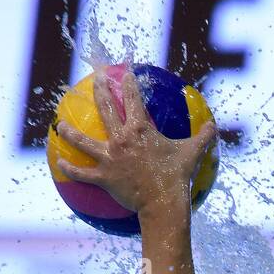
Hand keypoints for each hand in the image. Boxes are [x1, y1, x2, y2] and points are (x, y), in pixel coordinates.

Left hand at [54, 67, 216, 216]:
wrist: (163, 203)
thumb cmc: (178, 177)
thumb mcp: (193, 153)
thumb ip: (203, 137)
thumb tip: (214, 127)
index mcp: (141, 129)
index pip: (132, 97)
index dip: (128, 81)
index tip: (125, 70)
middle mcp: (121, 138)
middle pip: (105, 108)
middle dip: (99, 89)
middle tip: (95, 78)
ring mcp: (109, 157)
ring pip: (83, 140)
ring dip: (70, 131)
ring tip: (61, 124)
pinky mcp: (104, 176)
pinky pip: (82, 172)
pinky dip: (70, 168)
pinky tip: (59, 162)